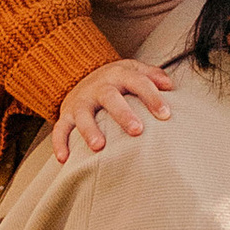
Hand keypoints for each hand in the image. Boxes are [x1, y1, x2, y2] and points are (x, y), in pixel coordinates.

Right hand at [52, 57, 172, 164]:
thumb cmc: (115, 80)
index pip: (138, 82)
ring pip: (83, 114)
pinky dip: (59, 143)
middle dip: (123, 114)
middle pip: (110, 97)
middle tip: (137, 130)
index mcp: (118, 74)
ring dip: (89, 130)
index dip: (152, 97)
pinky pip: (60, 129)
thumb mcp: (133, 69)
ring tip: (99, 147)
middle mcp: (98, 87)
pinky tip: (64, 159)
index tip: (165, 115)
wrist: (80, 75)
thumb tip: (170, 85)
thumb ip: (152, 75)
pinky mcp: (65, 114)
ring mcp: (80, 101)